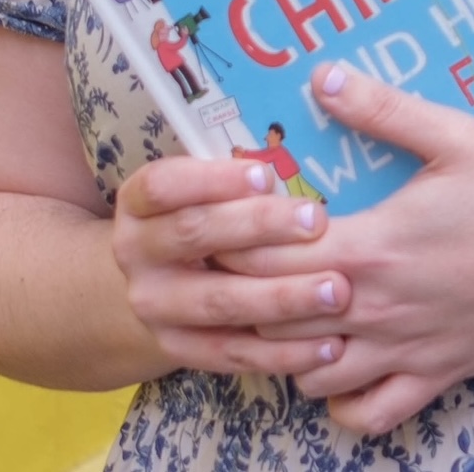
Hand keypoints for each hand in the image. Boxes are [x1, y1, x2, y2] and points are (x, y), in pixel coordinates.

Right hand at [111, 156, 352, 376]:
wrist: (149, 283)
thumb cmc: (197, 215)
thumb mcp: (196, 185)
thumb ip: (234, 169)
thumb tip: (313, 118)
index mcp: (137, 203)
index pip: (164, 185)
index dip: (212, 179)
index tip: (265, 173)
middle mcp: (136, 254)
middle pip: (194, 235)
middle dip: (259, 227)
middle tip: (318, 220)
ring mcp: (155, 306)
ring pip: (219, 302)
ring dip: (282, 297)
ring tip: (337, 290)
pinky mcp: (180, 349)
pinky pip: (233, 354)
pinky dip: (283, 353)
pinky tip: (329, 345)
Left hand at [228, 64, 473, 435]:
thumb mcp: (454, 136)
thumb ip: (382, 108)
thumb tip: (321, 76)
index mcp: (371, 248)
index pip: (266, 256)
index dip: (231, 240)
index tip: (219, 221)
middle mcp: (376, 310)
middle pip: (272, 320)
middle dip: (241, 295)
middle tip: (232, 266)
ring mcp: (405, 350)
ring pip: (308, 374)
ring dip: (282, 348)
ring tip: (279, 310)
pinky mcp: (436, 376)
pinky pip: (368, 414)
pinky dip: (338, 400)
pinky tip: (335, 364)